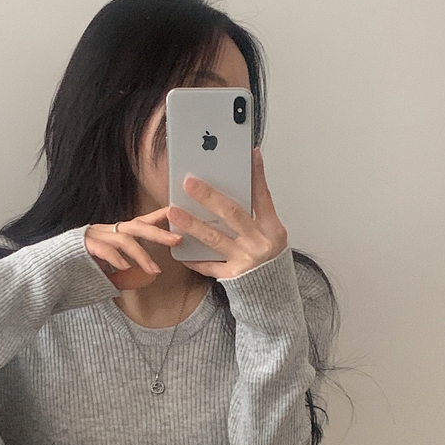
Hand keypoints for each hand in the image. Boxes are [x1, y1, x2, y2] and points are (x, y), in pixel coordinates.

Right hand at [84, 208, 180, 289]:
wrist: (48, 272)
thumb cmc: (78, 273)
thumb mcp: (108, 273)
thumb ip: (126, 272)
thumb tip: (147, 276)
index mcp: (112, 234)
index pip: (138, 222)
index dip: (157, 218)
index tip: (176, 214)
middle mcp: (104, 231)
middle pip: (135, 226)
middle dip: (158, 233)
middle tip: (177, 240)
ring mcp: (92, 236)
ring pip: (123, 239)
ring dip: (141, 255)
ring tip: (154, 270)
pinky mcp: (81, 245)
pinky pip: (103, 249)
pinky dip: (116, 259)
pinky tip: (125, 268)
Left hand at [166, 148, 287, 279]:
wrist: (271, 288)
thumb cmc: (267, 253)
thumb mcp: (271, 230)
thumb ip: (258, 207)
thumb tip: (250, 172)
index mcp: (272, 228)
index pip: (262, 196)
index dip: (255, 176)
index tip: (248, 155)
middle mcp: (259, 242)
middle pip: (232, 214)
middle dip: (209, 197)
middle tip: (189, 183)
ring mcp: (245, 260)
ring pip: (214, 238)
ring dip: (192, 224)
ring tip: (173, 212)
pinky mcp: (232, 276)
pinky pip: (208, 266)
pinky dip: (193, 257)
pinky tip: (178, 249)